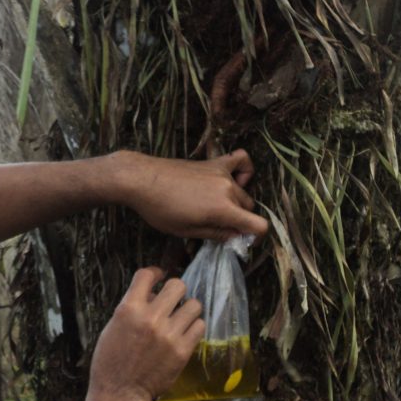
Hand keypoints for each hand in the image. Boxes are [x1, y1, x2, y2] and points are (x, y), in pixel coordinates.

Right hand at [89, 267, 204, 400]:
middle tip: (172, 300)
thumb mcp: (113, 326)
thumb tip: (152, 293)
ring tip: (180, 318)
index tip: (159, 276)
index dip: (155, 273)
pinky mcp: (182, 350)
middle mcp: (151, 318)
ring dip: (187, 309)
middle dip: (175, 290)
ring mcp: (169, 334)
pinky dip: (193, 327)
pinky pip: (199, 326)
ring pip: (194, 304)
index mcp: (128, 309)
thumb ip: (132, 307)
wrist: (119, 392)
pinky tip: (184, 333)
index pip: (147, 275)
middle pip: (177, 285)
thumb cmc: (110, 360)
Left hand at [116, 149, 268, 240]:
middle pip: (248, 209)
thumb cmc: (159, 209)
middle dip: (239, 221)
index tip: (244, 241)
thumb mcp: (186, 231)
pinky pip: (240, 160)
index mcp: (223, 209)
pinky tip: (235, 179)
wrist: (141, 179)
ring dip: (236, 203)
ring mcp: (222, 173)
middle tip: (220, 228)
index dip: (255, 237)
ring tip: (215, 209)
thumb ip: (216, 234)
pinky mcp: (214, 162)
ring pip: (243, 192)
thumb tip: (235, 237)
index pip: (259, 225)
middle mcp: (228, 189)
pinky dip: (243, 170)